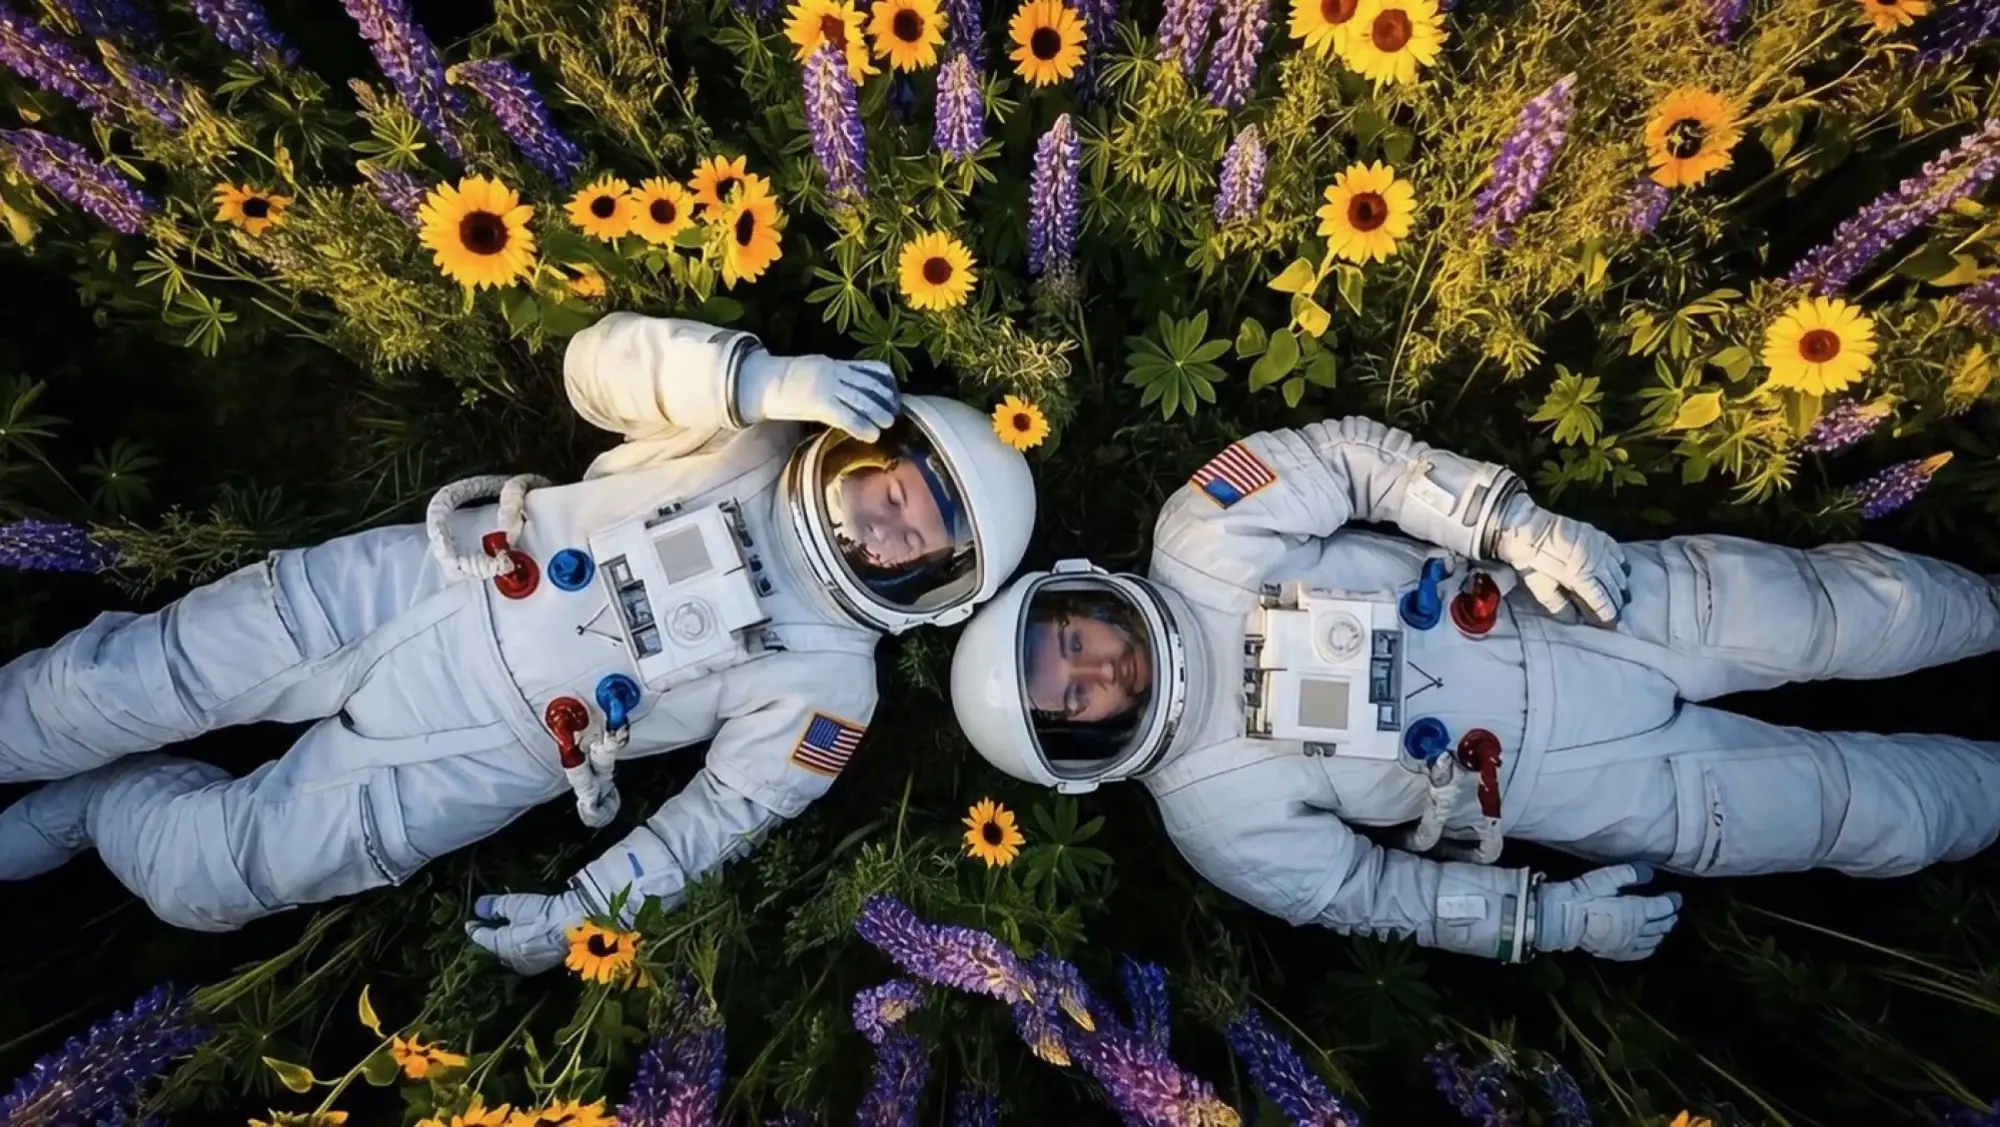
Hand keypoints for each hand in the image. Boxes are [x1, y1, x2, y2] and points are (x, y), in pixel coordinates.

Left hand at [464, 890, 590, 974]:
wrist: (578, 926)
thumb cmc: (543, 914)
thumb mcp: (516, 905)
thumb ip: (495, 907)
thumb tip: (478, 908)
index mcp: (500, 946)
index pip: (481, 937)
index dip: (475, 928)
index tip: (470, 923)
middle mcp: (511, 961)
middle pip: (495, 949)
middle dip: (491, 939)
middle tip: (488, 928)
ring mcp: (529, 966)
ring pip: (511, 955)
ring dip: (508, 945)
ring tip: (507, 935)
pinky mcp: (545, 966)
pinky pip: (526, 957)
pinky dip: (522, 949)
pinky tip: (526, 941)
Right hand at [735, 352, 899, 441]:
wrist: (765, 382)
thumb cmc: (789, 380)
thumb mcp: (816, 368)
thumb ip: (836, 374)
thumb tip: (856, 387)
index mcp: (836, 364)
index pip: (871, 368)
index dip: (888, 382)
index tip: (894, 393)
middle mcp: (835, 373)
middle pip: (870, 384)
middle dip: (886, 399)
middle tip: (895, 412)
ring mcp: (828, 387)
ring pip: (862, 399)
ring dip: (878, 413)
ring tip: (887, 423)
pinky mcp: (821, 404)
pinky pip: (848, 417)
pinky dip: (862, 427)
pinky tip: (871, 436)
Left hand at [1490, 494, 1628, 624]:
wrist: (1524, 528)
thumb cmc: (1529, 561)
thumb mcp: (1539, 587)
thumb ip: (1558, 604)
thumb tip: (1575, 619)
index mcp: (1579, 577)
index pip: (1600, 599)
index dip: (1607, 613)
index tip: (1612, 624)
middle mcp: (1594, 561)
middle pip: (1612, 586)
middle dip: (1615, 601)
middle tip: (1617, 613)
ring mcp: (1597, 546)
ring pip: (1616, 570)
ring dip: (1619, 584)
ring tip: (1621, 596)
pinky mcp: (1596, 534)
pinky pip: (1615, 551)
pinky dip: (1619, 563)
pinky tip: (1620, 570)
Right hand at [1534, 863, 1680, 961]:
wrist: (1562, 919)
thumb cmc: (1583, 896)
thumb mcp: (1606, 878)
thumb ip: (1630, 874)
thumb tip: (1649, 872)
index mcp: (1638, 910)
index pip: (1663, 907)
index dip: (1672, 901)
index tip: (1676, 897)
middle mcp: (1639, 930)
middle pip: (1662, 925)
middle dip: (1669, 917)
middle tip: (1671, 911)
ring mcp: (1629, 944)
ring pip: (1654, 939)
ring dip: (1661, 932)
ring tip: (1662, 926)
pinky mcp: (1618, 953)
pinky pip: (1641, 952)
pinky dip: (1650, 947)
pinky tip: (1649, 943)